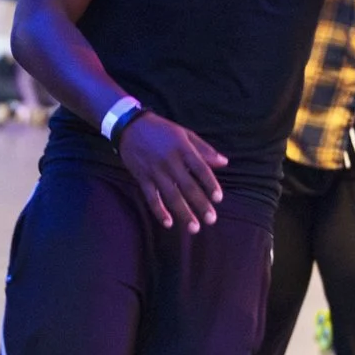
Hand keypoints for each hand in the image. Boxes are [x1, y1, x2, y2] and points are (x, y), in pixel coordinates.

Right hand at [116, 114, 228, 230]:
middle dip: (200, 205)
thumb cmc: (162, 130)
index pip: (201, 169)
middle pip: (188, 187)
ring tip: (194, 228)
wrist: (130, 126)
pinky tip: (168, 223)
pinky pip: (151, 197)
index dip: (210, 184)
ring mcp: (155, 171)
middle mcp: (170, 161)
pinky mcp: (142, 178)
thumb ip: (204, 149)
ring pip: (171, 196)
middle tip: (211, 220)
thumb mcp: (185, 134)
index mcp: (183, 149)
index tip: (218, 199)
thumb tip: (224, 162)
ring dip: (183, 213)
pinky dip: (159, 211)